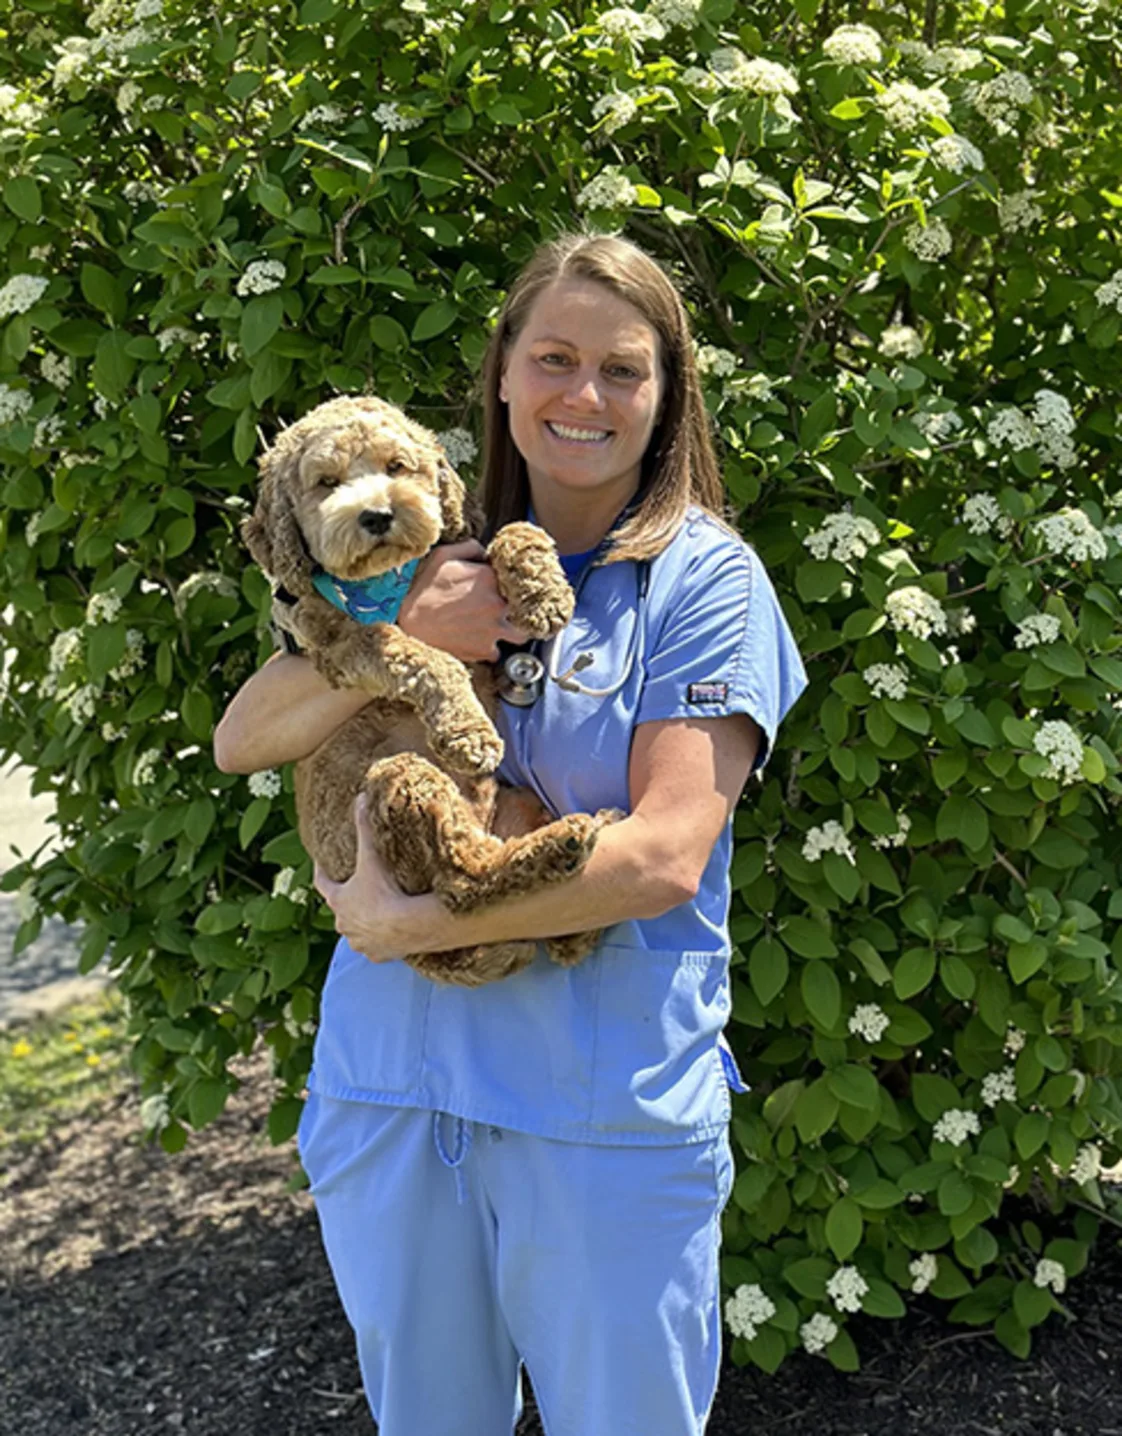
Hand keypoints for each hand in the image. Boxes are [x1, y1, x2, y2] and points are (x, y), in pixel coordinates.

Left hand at [313, 796, 412, 962]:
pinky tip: (392, 933)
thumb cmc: (385, 892)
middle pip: (341, 912)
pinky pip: (378, 947)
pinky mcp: (379, 956)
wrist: (408, 925)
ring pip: (359, 932)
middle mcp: (344, 926)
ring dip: (365, 924)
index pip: (322, 885)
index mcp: (339, 902)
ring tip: (378, 913)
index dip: (321, 873)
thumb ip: (364, 827)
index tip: (321, 865)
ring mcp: (361, 943)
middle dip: (348, 902)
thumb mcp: (372, 856)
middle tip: (359, 890)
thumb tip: (360, 797)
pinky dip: (383, 940)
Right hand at [397, 540, 527, 661]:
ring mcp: (494, 629)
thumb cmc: (421, 588)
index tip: (501, 585)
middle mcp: (497, 603)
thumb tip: (486, 552)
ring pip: (521, 633)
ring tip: (501, 627)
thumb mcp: (442, 556)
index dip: (508, 581)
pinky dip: (491, 648)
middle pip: (525, 606)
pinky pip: (498, 651)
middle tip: (504, 607)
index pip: (514, 577)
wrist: (404, 622)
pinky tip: (480, 642)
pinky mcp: (485, 650)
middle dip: (517, 606)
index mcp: (489, 577)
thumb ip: (470, 547)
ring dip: (513, 630)